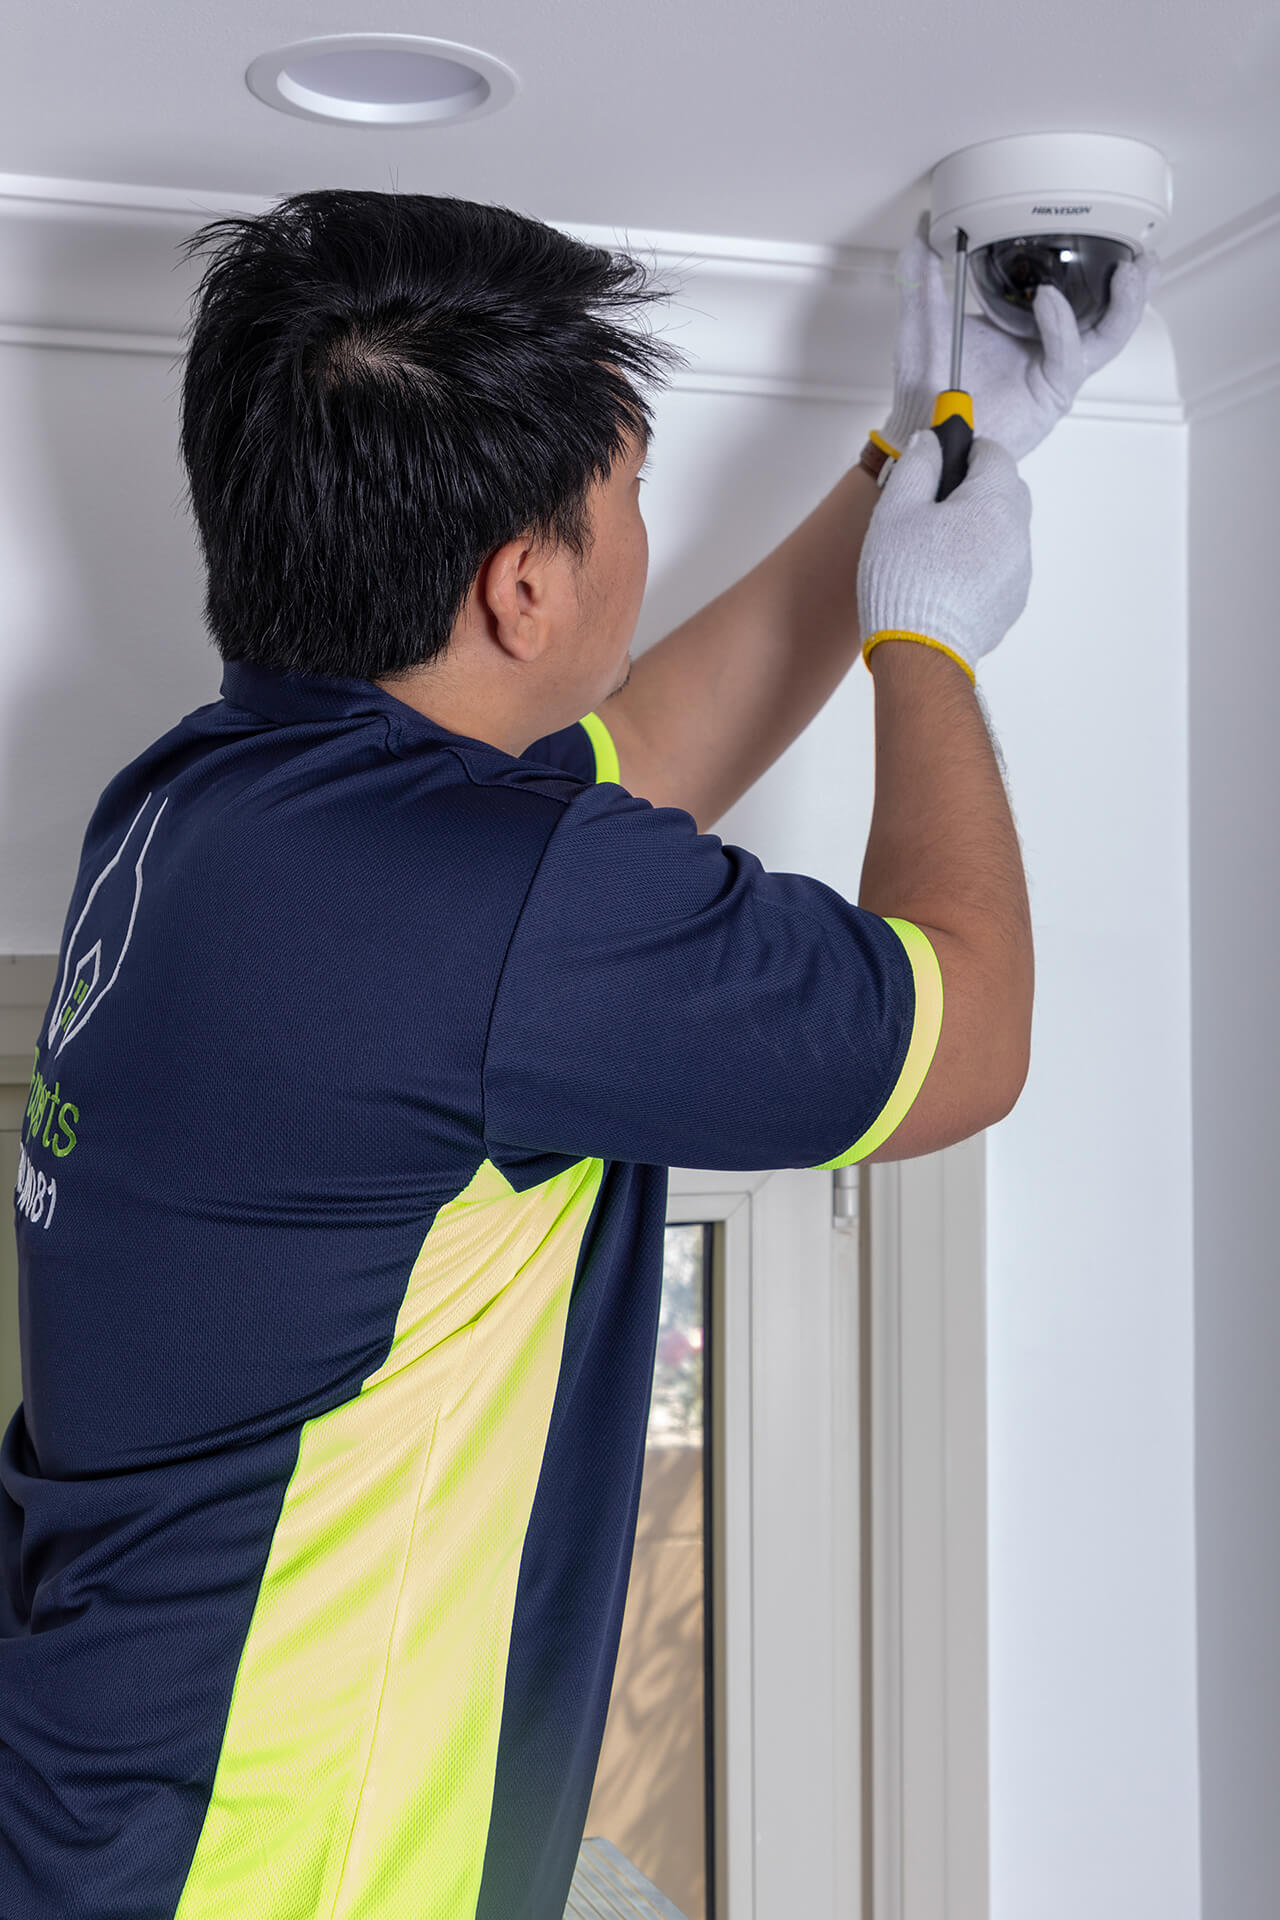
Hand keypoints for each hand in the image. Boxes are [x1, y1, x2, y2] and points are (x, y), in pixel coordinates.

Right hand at [858, 430, 1031, 681]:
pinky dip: (980, 563)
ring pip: (1003, 530)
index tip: (940, 463)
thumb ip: (917, 465)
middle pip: (1005, 489)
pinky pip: (1001, 566)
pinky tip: (947, 581)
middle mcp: (1017, 532)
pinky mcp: (1013, 600)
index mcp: (994, 500)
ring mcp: (1019, 569)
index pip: (993, 452)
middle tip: (933, 509)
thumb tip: (930, 443)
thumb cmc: (906, 580)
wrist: (921, 652)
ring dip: (977, 528)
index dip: (964, 451)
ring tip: (935, 552)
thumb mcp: (896, 510)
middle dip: (974, 489)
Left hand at [879, 213, 1161, 462]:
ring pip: (1105, 337)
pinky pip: (1067, 357)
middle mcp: (1049, 350)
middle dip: (1134, 287)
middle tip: (1143, 255)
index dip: (1101, 268)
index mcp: (1029, 328)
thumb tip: (923, 226)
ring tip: (1126, 273)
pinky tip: (1049, 300)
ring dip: (1124, 305)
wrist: (921, 431)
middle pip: (1108, 315)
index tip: (1112, 232)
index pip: (1077, 293)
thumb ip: (924, 273)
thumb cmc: (926, 387)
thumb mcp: (926, 317)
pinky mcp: (1049, 397)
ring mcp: (1053, 374)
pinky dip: (1061, 326)